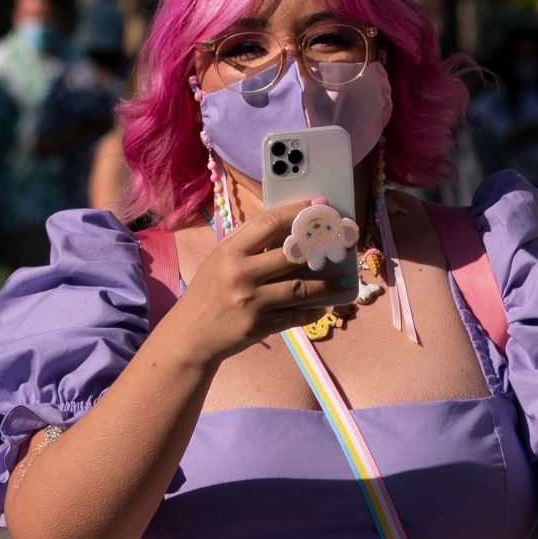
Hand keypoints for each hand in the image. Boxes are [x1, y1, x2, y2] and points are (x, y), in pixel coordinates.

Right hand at [162, 198, 355, 363]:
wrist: (191, 334)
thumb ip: (248, 243)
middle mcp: (241, 273)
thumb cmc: (209, 292)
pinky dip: (313, 311)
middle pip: (291, 255)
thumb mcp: (220, 260)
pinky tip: (325, 306)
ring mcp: (251, 300)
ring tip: (347, 282)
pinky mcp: (260, 325)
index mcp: (230, 251)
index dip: (297, 212)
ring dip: (328, 286)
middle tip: (342, 244)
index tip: (319, 204)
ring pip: (300, 288)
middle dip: (320, 248)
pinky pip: (295, 316)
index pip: (268, 223)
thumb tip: (285, 225)